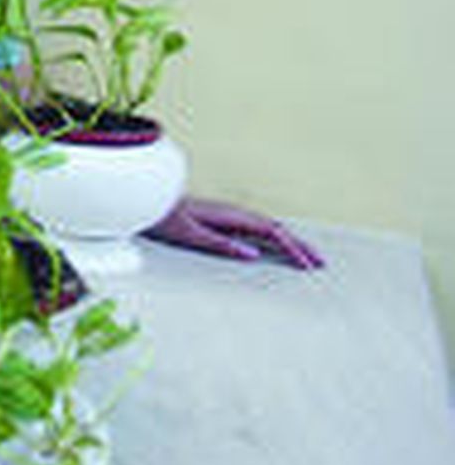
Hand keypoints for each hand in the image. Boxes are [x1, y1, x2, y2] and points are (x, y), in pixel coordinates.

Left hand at [145, 195, 324, 269]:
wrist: (145, 200)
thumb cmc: (162, 218)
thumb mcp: (189, 235)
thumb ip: (220, 244)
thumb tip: (253, 254)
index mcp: (229, 216)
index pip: (271, 231)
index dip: (292, 247)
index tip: (307, 264)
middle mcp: (232, 213)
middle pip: (275, 228)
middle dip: (299, 245)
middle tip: (320, 264)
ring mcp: (228, 215)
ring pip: (267, 227)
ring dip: (289, 241)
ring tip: (306, 257)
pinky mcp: (221, 219)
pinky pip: (256, 229)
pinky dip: (273, 239)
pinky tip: (277, 248)